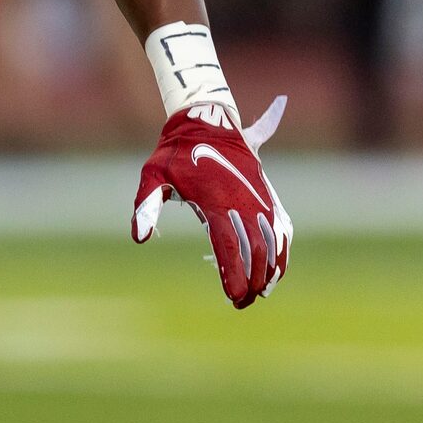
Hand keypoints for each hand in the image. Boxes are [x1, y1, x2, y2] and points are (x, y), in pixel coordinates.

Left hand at [132, 98, 291, 307]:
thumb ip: (145, 205)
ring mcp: (258, 198)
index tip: (234, 297)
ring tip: (261, 293)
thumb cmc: (175, 152)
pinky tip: (277, 270)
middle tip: (241, 302)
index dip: (234, 274)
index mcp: (215, 201)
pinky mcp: (267, 194)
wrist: (208, 121)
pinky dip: (282, 250)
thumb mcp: (152, 174)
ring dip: (271, 269)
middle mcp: (242, 202)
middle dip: (253, 280)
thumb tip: (140, 237)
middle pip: (256, 250)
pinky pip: (281, 227)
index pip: (229, 246)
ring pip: (274, 241)